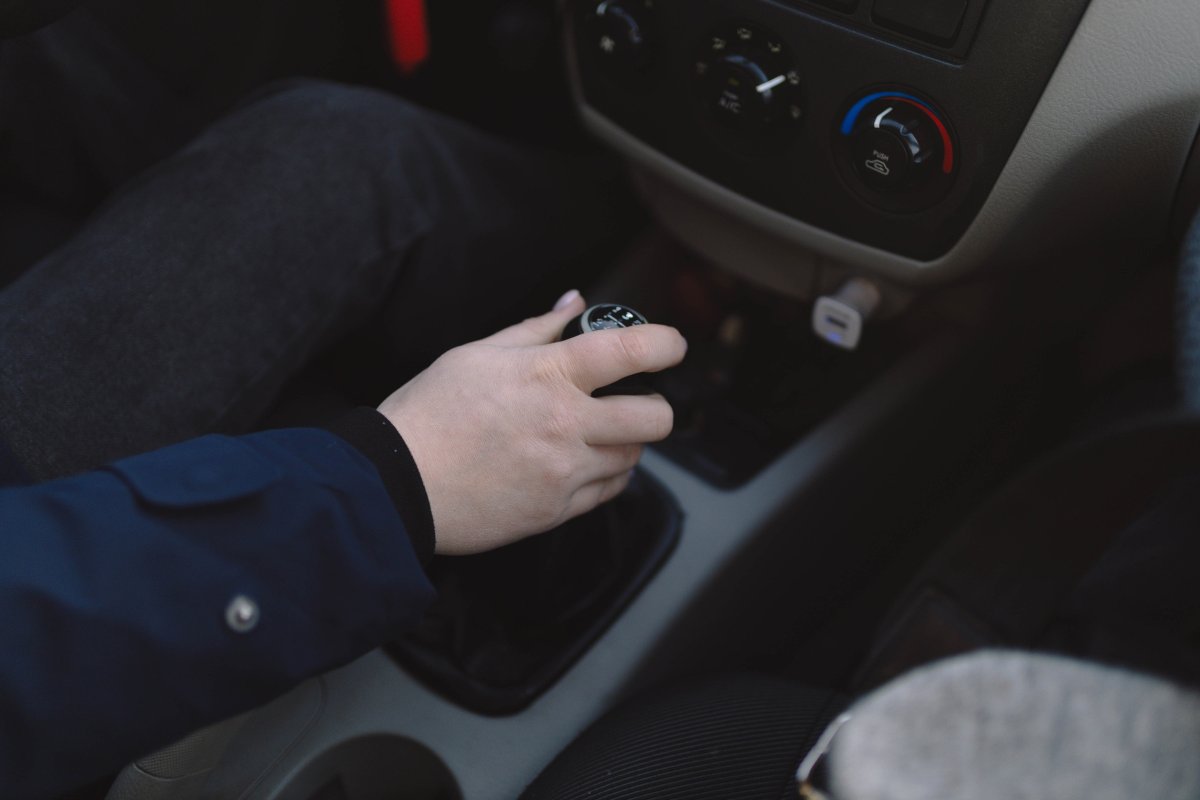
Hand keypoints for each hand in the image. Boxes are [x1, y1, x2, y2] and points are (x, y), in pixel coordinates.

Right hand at [377, 290, 686, 554]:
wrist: (397, 485)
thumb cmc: (430, 414)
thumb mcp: (477, 354)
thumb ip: (537, 328)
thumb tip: (575, 303)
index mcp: (548, 376)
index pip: (631, 350)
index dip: (665, 343)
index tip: (670, 345)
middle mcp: (566, 425)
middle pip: (654, 417)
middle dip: (655, 404)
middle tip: (634, 399)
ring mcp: (565, 472)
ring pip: (633, 457)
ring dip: (626, 441)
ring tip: (595, 432)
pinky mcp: (557, 510)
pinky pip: (609, 492)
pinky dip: (606, 475)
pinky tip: (581, 462)